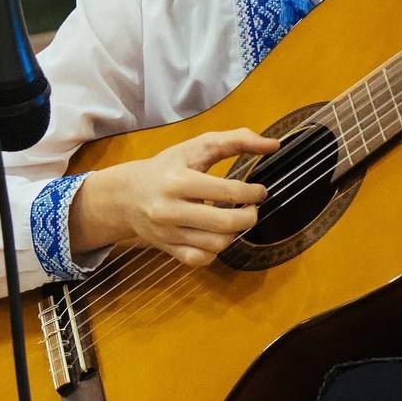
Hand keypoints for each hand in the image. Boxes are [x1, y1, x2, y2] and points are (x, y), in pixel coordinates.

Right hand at [72, 128, 280, 266]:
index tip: (259, 191)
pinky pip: (200, 259)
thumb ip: (236, 141)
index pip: (228, 192)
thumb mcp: (196, 147)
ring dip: (234, 233)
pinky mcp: (168, 250)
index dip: (253, 193)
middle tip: (252, 208)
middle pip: (225, 223)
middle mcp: (170, 210)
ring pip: (216, 245)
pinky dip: (215, 251)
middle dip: (249, 216)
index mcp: (178, 181)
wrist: (127, 195)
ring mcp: (168, 234)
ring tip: (234, 219)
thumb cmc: (167, 167)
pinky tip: (216, 235)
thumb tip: (274, 144)